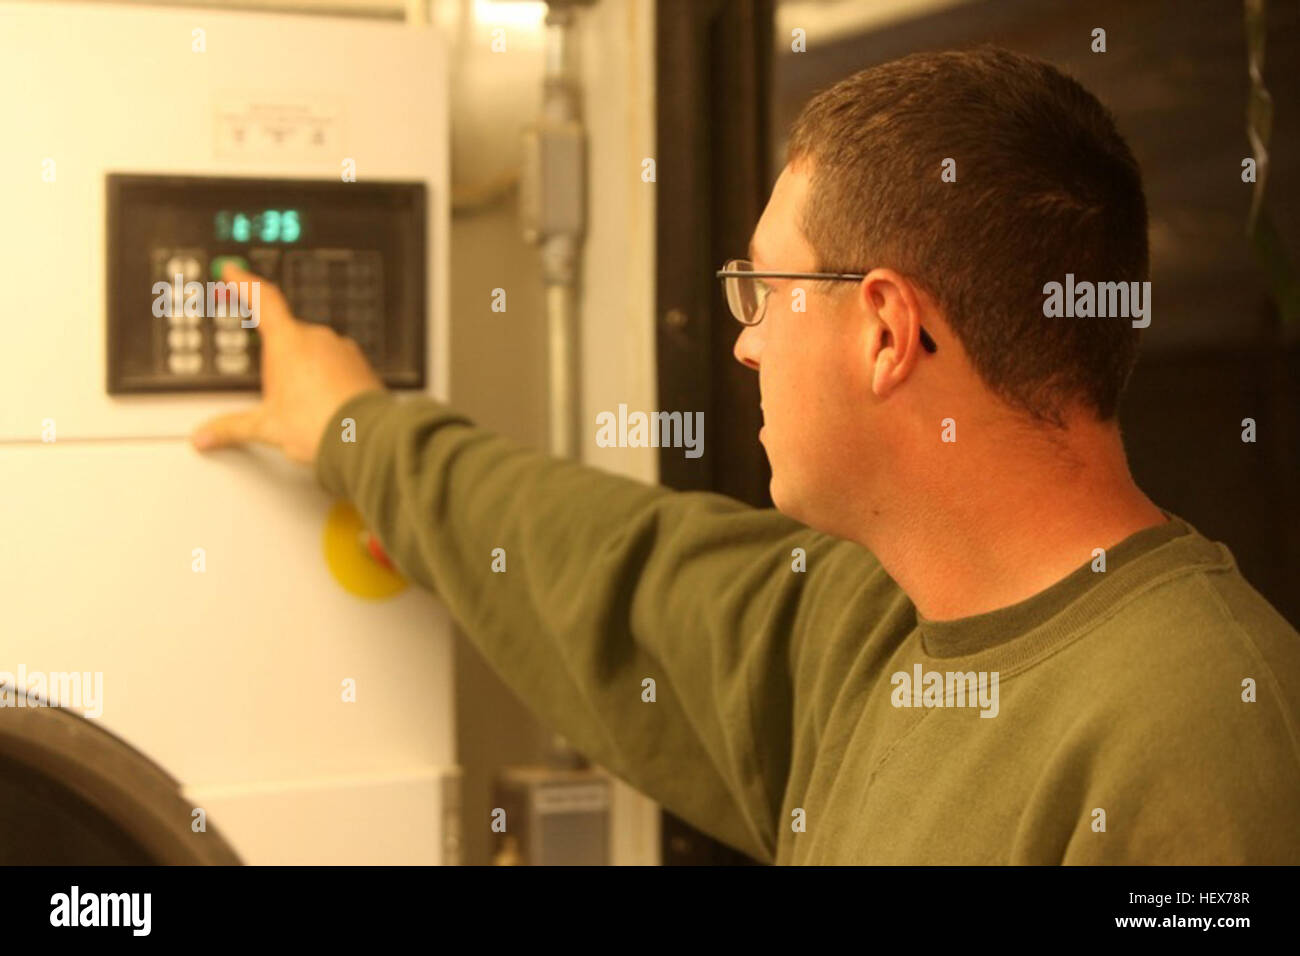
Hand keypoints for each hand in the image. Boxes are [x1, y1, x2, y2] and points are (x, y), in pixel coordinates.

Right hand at [191, 262, 383, 463]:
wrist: (365, 438)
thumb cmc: (319, 425)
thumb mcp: (267, 427)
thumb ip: (231, 428)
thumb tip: (205, 435)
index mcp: (287, 341)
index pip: (261, 298)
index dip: (245, 282)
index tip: (234, 271)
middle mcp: (316, 337)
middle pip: (287, 333)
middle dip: (277, 356)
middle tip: (273, 386)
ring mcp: (341, 349)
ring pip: (314, 349)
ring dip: (303, 367)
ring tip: (301, 403)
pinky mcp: (360, 364)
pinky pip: (336, 362)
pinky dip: (326, 375)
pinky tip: (323, 401)